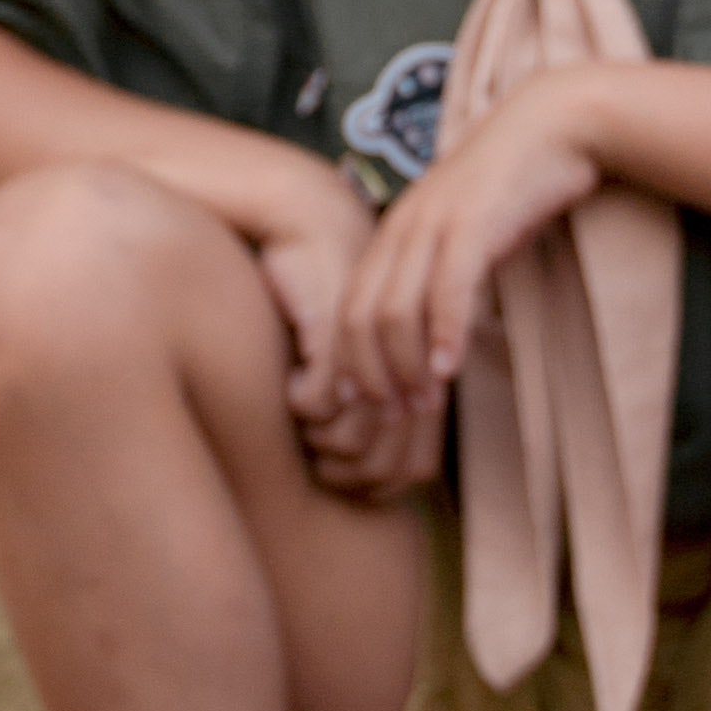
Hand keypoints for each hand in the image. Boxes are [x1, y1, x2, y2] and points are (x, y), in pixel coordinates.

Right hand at [233, 166, 424, 497]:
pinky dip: (300, 405)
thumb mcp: (361, 353)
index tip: (336, 472)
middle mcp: (408, 371)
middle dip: (344, 473)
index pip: (413, 471)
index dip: (376, 487)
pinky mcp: (339, 330)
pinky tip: (287, 384)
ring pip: (352, 439)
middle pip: (384, 467)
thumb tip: (368, 472)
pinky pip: (319, 402)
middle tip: (314, 455)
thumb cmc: (334, 297)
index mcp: (424, 377)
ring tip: (301, 418)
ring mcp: (378, 354)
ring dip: (320, 439)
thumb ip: (374, 402)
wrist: (317, 223)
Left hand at [318, 73, 612, 444]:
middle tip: (395, 416)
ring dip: (405, 367)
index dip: (351, 363)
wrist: (555, 123)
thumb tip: (431, 330)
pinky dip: (443, 334)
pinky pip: (447, 287)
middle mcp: (401, 227)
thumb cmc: (514, 185)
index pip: (348, 308)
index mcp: (393, 231)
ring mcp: (433, 222)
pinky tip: (449, 369)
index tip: (366, 404)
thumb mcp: (464, 230)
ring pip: (395, 310)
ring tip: (424, 405)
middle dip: (371, 375)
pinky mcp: (472, 221)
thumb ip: (439, 271)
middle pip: (358, 317)